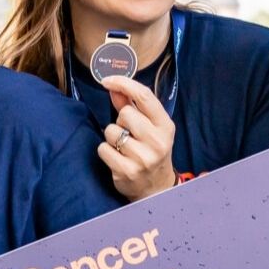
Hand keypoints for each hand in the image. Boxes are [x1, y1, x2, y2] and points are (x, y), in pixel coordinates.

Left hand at [94, 75, 177, 201]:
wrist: (156, 188)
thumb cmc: (150, 150)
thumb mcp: (149, 127)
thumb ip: (130, 105)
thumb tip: (113, 86)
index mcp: (166, 126)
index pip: (144, 96)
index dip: (124, 83)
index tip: (107, 80)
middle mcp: (158, 141)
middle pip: (125, 113)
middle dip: (121, 120)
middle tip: (129, 133)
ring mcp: (143, 158)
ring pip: (111, 131)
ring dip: (112, 137)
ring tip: (124, 147)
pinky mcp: (127, 171)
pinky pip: (103, 149)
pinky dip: (106, 151)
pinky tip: (118, 158)